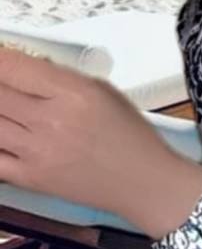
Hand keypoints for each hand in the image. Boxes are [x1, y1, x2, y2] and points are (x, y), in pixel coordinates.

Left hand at [0, 43, 201, 240]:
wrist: (140, 181)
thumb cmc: (129, 134)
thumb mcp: (103, 90)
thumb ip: (62, 77)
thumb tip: (29, 66)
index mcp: (73, 93)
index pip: (15, 68)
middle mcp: (51, 121)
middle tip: (2, 81)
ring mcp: (37, 152)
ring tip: (6, 105)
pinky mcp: (30, 179)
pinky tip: (4, 131)